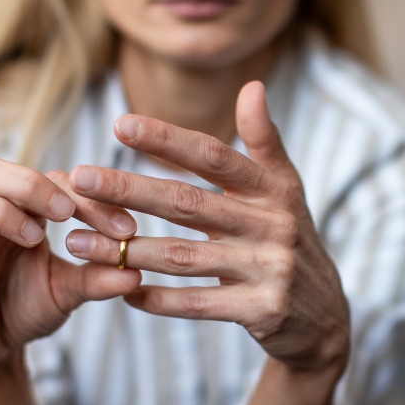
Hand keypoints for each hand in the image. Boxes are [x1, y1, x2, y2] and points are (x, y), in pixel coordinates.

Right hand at [0, 157, 142, 375]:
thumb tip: (136, 271)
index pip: (48, 180)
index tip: (126, 229)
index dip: (88, 198)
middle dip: (27, 183)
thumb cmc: (29, 307)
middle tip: (65, 213)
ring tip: (32, 238)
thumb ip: (98, 279)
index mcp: (21, 210)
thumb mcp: (71, 292)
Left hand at [65, 81, 350, 373]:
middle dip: (131, 189)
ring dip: (128, 250)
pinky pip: (199, 303)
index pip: (215, 157)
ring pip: (184, 257)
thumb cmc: (291, 242)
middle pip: (189, 203)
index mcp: (275, 190)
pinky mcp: (263, 310)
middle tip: (80, 179)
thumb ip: (264, 141)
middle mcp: (274, 225)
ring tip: (79, 243)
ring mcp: (270, 269)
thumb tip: (252, 86)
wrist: (326, 317)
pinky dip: (159, 299)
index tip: (120, 125)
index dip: (168, 140)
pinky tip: (124, 290)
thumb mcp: (287, 191)